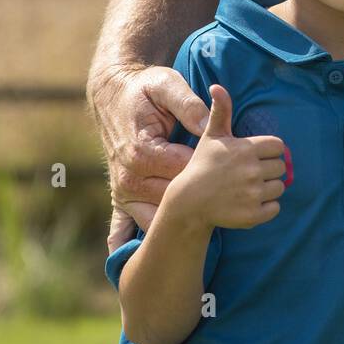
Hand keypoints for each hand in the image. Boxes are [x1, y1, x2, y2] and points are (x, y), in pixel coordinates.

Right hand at [87, 63, 210, 250]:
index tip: (231, 171)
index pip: (185, 171)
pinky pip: (121, 224)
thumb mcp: (166, 86)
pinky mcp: (119, 194)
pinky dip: (125, 240)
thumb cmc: (143, 90)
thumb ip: (188, 104)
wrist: (112, 94)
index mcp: (144, 151)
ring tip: (202, 228)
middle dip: (201, 199)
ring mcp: (123, 189)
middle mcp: (130, 175)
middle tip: (228, 199)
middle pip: (172, 198)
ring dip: (175, 225)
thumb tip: (209, 125)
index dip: (209, 173)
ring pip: (154, 216)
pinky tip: (127, 257)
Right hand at [166, 84, 288, 229]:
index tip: (253, 157)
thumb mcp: (212, 136)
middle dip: (268, 170)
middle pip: (281, 168)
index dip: (268, 151)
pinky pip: (275, 208)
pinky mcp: (254, 214)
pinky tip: (248, 203)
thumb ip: (221, 111)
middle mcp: (252, 170)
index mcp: (247, 149)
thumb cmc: (202, 165)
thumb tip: (217, 86)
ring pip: (279, 188)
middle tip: (248, 174)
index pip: (278, 147)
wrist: (189, 201)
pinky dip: (266, 208)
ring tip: (248, 188)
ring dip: (268, 189)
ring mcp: (253, 193)